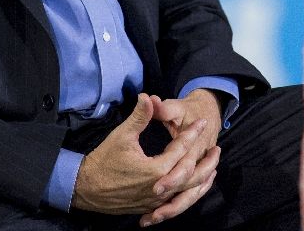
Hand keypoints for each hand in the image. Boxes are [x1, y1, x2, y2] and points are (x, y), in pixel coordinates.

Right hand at [71, 93, 218, 226]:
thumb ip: (140, 116)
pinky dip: (190, 194)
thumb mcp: (122, 135)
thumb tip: (148, 96)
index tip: (202, 121)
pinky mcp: (151, 206)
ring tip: (213, 168)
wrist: (86, 187)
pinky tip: (195, 188)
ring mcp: (156, 200)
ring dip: (203, 180)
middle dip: (207, 161)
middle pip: (192, 175)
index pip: (181, 148)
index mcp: (156, 169)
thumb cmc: (104, 160)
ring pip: (187, 193)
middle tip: (217, 148)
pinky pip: (177, 203)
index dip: (192, 132)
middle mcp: (160, 188)